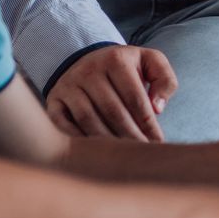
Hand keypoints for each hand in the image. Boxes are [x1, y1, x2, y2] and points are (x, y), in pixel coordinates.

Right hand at [44, 45, 177, 141]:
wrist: (87, 60)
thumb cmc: (125, 68)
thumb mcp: (149, 62)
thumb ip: (164, 79)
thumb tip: (157, 108)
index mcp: (116, 59)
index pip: (135, 97)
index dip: (147, 123)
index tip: (157, 142)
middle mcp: (89, 70)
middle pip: (112, 111)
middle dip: (130, 136)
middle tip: (142, 154)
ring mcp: (69, 85)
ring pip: (88, 120)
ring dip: (107, 142)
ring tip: (123, 157)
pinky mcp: (54, 100)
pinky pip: (63, 125)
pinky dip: (78, 140)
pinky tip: (94, 153)